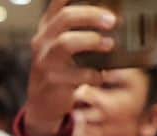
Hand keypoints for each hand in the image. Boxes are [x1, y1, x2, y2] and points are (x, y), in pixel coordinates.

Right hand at [25, 0, 115, 135]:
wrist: (42, 105)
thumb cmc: (60, 70)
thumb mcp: (62, 47)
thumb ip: (80, 31)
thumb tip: (114, 20)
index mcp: (47, 28)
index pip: (59, 2)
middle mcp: (42, 41)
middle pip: (65, 17)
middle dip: (92, 15)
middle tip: (112, 21)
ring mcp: (44, 61)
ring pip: (66, 42)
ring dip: (92, 41)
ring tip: (109, 45)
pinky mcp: (52, 81)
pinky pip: (78, 74)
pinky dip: (95, 74)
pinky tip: (100, 76)